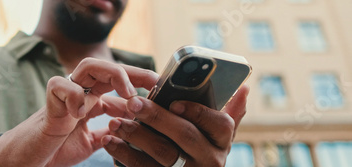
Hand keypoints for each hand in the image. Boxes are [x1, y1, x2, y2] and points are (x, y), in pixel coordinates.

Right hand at [0, 58, 157, 166]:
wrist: (24, 161)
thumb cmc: (53, 150)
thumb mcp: (88, 144)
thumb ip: (107, 135)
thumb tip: (130, 131)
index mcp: (90, 102)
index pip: (116, 83)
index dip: (138, 82)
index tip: (160, 89)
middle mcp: (79, 95)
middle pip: (107, 68)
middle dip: (132, 71)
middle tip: (153, 82)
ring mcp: (64, 97)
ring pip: (87, 66)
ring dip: (111, 75)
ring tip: (127, 94)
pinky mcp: (49, 104)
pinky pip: (60, 85)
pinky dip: (74, 96)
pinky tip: (82, 114)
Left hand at [103, 85, 249, 166]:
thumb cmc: (201, 152)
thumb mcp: (217, 136)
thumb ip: (230, 112)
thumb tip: (244, 87)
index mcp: (223, 142)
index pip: (220, 124)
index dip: (198, 111)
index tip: (175, 101)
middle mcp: (211, 161)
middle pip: (185, 136)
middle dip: (157, 117)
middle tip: (133, 102)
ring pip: (162, 153)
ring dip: (136, 135)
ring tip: (115, 121)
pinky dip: (124, 154)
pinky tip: (110, 140)